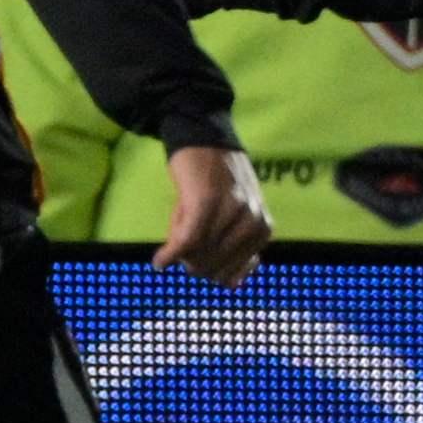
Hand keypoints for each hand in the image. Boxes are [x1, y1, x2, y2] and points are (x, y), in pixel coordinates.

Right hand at [155, 146, 271, 286]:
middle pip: (212, 268)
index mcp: (263, 229)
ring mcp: (232, 212)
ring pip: (198, 257)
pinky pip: (187, 241)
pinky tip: (160, 261)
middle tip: (182, 241)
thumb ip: (233, 252)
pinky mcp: (206, 201)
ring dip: (181, 254)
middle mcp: (253, 223)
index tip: (195, 257)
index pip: (231, 274)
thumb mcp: (231, 219)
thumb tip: (230, 285)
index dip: (206, 271)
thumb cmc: (214, 182)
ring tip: (176, 232)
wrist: (203, 137)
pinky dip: (170, 254)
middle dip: (192, 263)